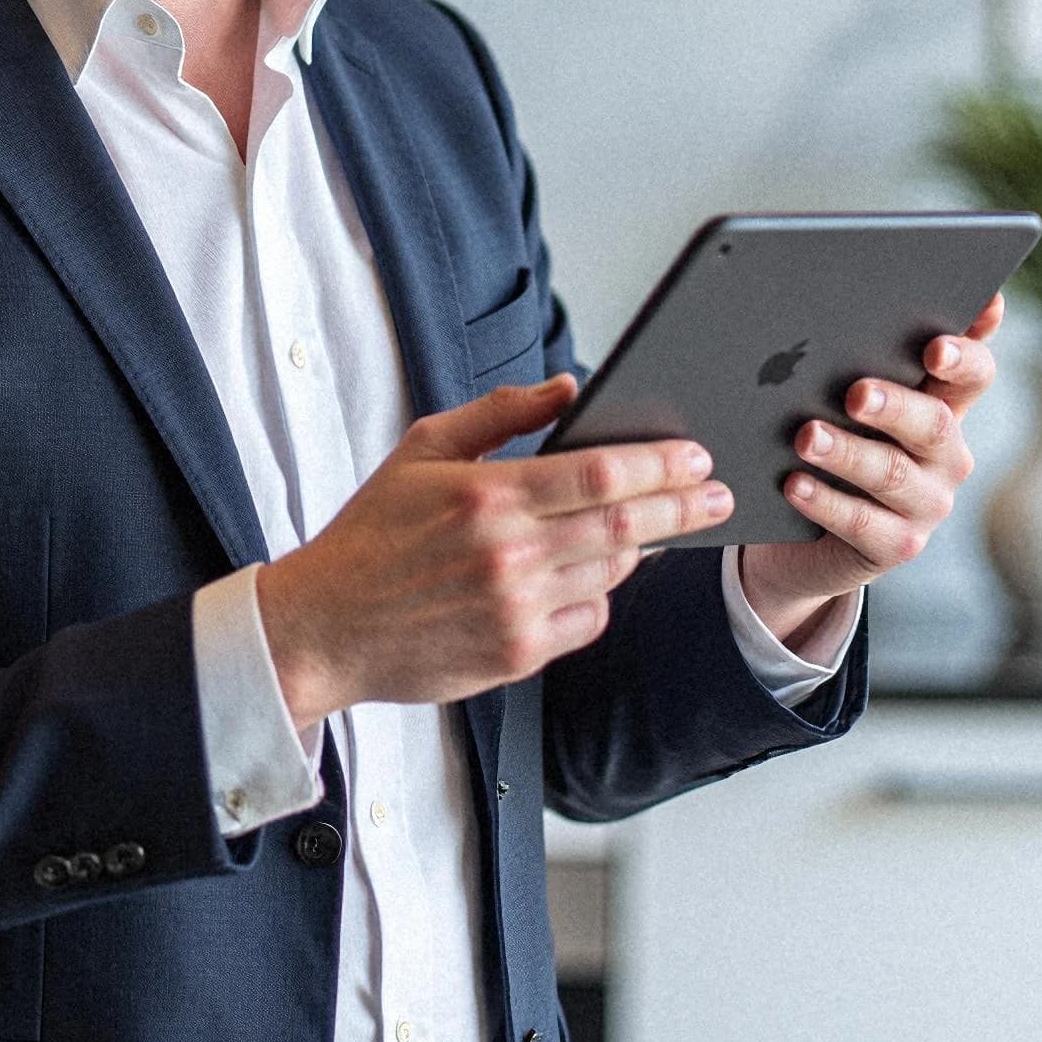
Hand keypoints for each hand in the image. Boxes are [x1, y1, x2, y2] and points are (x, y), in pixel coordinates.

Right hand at [254, 373, 732, 729]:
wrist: (324, 626)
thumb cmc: (371, 534)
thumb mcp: (422, 449)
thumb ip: (499, 413)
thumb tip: (567, 387)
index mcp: (486, 495)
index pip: (601, 472)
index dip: (660, 463)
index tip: (696, 456)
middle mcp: (508, 554)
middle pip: (625, 526)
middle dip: (683, 507)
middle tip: (717, 495)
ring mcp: (516, 609)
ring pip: (613, 573)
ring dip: (645, 548)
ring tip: (663, 527)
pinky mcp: (517, 654)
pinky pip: (588, 619)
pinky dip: (601, 594)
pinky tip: (596, 576)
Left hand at [739, 292, 1007, 646]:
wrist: (796, 535)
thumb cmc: (819, 444)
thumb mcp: (834, 402)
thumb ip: (842, 363)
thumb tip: (810, 322)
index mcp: (939, 405)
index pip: (973, 373)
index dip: (966, 353)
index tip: (940, 341)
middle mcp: (944, 454)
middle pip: (933, 423)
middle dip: (895, 406)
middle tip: (856, 393)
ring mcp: (926, 503)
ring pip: (892, 473)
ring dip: (847, 453)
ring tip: (805, 437)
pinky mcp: (897, 545)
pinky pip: (863, 524)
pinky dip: (826, 501)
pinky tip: (794, 484)